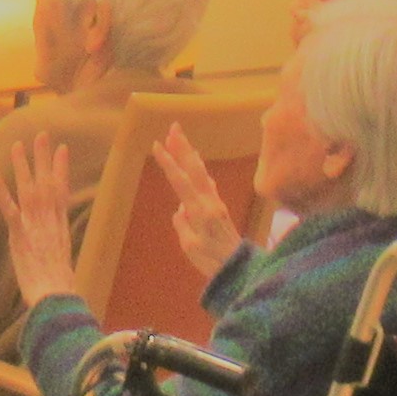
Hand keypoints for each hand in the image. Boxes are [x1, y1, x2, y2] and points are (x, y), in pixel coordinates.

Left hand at [0, 135, 86, 310]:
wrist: (55, 298)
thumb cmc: (58, 286)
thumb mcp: (63, 259)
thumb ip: (56, 243)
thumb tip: (54, 239)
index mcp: (60, 226)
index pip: (61, 190)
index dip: (61, 168)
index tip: (62, 148)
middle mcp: (49, 222)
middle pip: (46, 183)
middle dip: (43, 158)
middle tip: (41, 135)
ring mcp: (35, 227)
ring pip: (29, 190)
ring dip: (23, 167)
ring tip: (17, 146)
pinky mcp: (20, 237)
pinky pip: (10, 212)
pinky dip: (3, 195)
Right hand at [151, 126, 238, 286]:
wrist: (241, 268)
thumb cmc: (212, 262)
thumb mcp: (191, 248)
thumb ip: (183, 226)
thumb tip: (179, 210)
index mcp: (200, 211)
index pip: (180, 182)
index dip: (168, 162)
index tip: (155, 145)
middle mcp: (210, 202)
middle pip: (194, 169)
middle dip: (183, 147)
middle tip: (173, 127)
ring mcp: (216, 203)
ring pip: (201, 173)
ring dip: (190, 154)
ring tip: (181, 139)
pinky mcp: (219, 208)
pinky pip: (207, 183)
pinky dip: (200, 169)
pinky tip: (197, 163)